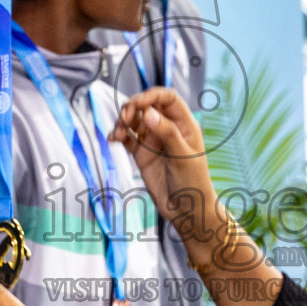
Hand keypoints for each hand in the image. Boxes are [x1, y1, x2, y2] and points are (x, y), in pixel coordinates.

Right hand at [110, 88, 216, 223]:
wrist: (186, 210)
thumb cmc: (193, 182)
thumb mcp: (183, 157)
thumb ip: (167, 133)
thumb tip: (148, 112)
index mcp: (183, 123)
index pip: (167, 97)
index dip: (151, 95)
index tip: (137, 103)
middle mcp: (167, 128)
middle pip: (146, 105)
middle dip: (132, 107)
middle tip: (124, 119)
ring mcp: (153, 140)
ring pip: (134, 120)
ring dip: (122, 122)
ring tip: (118, 134)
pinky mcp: (142, 153)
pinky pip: (127, 138)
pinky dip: (118, 135)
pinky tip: (113, 139)